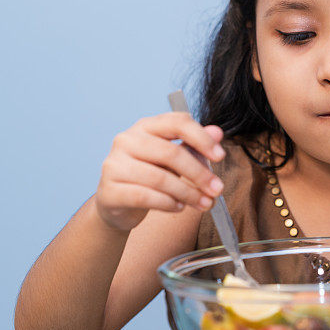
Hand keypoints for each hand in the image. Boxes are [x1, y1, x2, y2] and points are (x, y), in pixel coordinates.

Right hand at [95, 113, 225, 231]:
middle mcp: (126, 140)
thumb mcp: (174, 159)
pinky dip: (168, 204)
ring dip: (188, 193)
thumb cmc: (150, 176)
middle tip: (217, 190)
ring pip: (160, 178)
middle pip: (171, 153)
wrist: (118, 204)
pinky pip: (145, 197)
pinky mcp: (109, 191)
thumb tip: (218, 132)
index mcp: (145, 126)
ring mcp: (114, 165)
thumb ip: (194, 145)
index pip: (177, 122)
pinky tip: (179, 207)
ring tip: (203, 203)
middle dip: (199, 174)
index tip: (220, 156)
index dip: (202, 139)